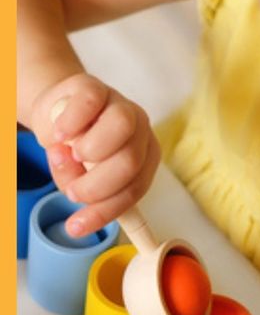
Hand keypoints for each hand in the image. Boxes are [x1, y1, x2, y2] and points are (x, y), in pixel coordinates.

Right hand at [29, 72, 160, 236]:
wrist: (59, 112)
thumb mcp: (77, 175)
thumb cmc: (76, 149)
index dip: (105, 211)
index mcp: (144, 158)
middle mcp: (141, 131)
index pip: (135, 189)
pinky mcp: (97, 87)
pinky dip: (70, 123)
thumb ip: (77, 182)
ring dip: (90, 150)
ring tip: (68, 156)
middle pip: (130, 162)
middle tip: (72, 190)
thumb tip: (73, 184)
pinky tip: (59, 135)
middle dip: (96, 185)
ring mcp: (122, 106)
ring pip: (121, 127)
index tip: (76, 227)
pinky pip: (90, 103)